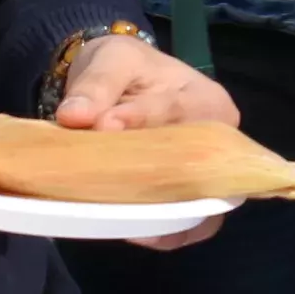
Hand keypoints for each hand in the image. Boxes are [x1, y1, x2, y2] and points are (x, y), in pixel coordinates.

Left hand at [54, 31, 241, 250]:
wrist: (123, 84)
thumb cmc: (123, 69)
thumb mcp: (109, 61)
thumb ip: (95, 86)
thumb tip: (75, 116)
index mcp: (206, 100)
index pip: (174, 113)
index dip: (138, 122)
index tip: (102, 127)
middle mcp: (219, 142)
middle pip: (191, 167)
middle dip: (152, 181)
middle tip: (108, 192)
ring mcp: (206, 176)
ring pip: (198, 208)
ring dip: (162, 217)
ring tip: (123, 223)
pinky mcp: (187, 200)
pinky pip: (184, 226)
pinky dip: (162, 233)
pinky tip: (132, 232)